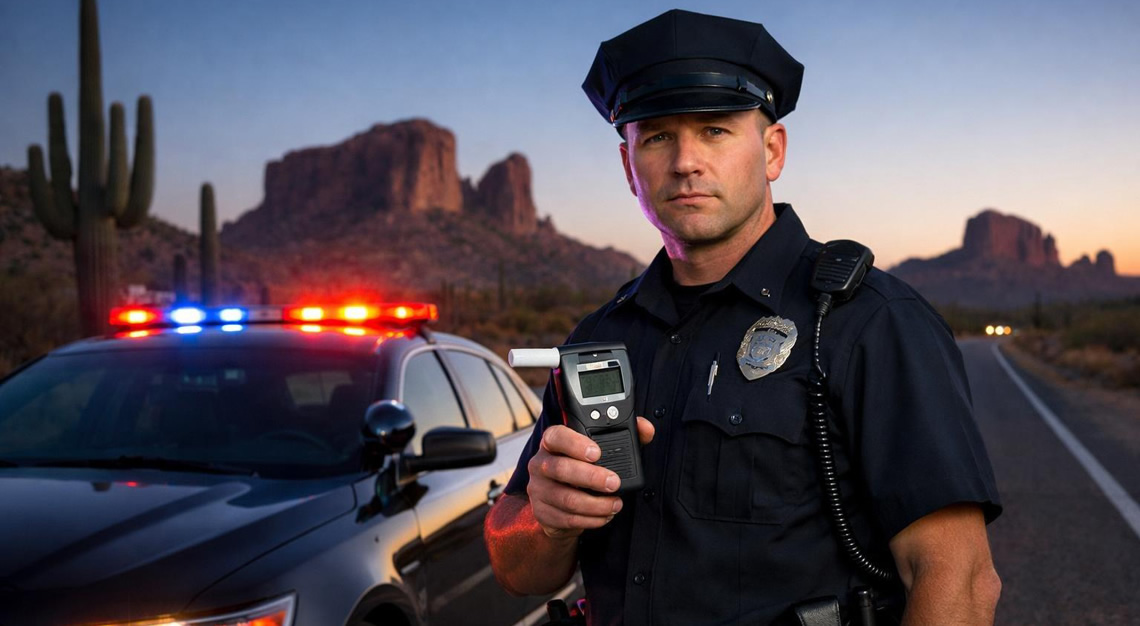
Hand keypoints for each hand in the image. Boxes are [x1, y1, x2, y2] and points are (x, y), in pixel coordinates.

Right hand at [527, 417, 654, 539]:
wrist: (558, 501)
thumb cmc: (581, 468)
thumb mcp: (600, 449)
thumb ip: (624, 435)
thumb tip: (645, 429)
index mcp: (552, 442)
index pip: (556, 436)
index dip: (575, 443)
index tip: (597, 452)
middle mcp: (540, 463)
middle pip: (561, 469)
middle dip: (592, 477)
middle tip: (614, 482)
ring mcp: (539, 489)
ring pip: (566, 498)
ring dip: (595, 504)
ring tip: (615, 504)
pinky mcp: (543, 513)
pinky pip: (567, 519)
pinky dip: (590, 519)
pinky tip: (604, 515)